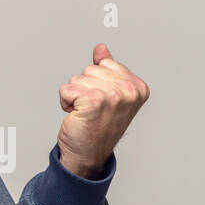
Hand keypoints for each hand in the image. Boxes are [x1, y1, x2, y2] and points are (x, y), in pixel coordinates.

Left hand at [57, 44, 149, 178]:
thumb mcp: (108, 95)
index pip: (105, 63)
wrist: (87, 156)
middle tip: (92, 110)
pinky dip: (65, 102)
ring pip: (77, 78)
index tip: (103, 102)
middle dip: (84, 87)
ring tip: (85, 113)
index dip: (97, 81)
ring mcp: (113, 96)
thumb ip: (107, 70)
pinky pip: (67, 88)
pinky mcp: (93, 101)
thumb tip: (101, 48)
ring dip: (75, 96)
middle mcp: (129, 91)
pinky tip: (76, 116)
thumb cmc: (98, 128)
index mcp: (138, 87)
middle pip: (91, 69)